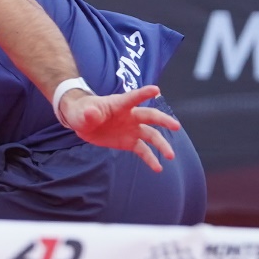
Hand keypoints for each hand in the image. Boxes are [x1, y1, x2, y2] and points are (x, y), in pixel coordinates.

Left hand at [58, 84, 180, 170]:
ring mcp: (132, 129)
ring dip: (161, 145)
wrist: (83, 122)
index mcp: (119, 104)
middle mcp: (131, 116)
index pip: (133, 98)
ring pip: (151, 136)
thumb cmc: (83, 111)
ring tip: (170, 156)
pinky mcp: (130, 141)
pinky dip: (150, 159)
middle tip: (176, 126)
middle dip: (163, 120)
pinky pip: (143, 150)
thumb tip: (92, 113)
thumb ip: (89, 114)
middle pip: (150, 116)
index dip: (143, 93)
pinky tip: (158, 168)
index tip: (155, 90)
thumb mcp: (83, 113)